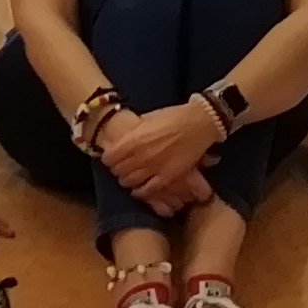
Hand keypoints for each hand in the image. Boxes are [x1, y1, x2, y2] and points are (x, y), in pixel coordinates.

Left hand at [100, 101, 225, 198]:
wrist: (199, 122)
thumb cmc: (174, 116)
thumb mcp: (147, 119)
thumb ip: (134, 132)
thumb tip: (123, 140)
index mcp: (134, 139)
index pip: (109, 157)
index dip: (108, 158)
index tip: (111, 157)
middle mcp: (141, 155)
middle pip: (118, 171)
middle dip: (117, 169)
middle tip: (120, 167)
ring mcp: (154, 168)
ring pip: (129, 182)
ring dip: (127, 180)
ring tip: (130, 177)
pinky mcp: (167, 177)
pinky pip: (148, 190)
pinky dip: (140, 192)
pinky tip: (139, 189)